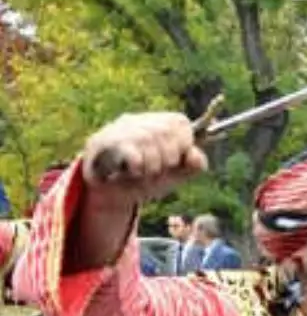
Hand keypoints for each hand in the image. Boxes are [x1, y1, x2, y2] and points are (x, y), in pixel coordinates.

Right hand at [82, 112, 207, 211]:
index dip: (183, 144)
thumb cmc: (146, 180)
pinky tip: (133, 172)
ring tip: (145, 173)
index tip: (174, 160)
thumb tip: (194, 154)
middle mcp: (136, 120)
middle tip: (157, 170)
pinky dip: (139, 168)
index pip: (179, 122)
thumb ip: (194, 165)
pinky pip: (131, 151)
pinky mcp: (102, 142)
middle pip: (165, 130)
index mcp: (155, 123)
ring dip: (153, 165)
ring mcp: (117, 129)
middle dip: (168, 158)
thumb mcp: (176, 175)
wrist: (111, 195)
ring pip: (147, 138)